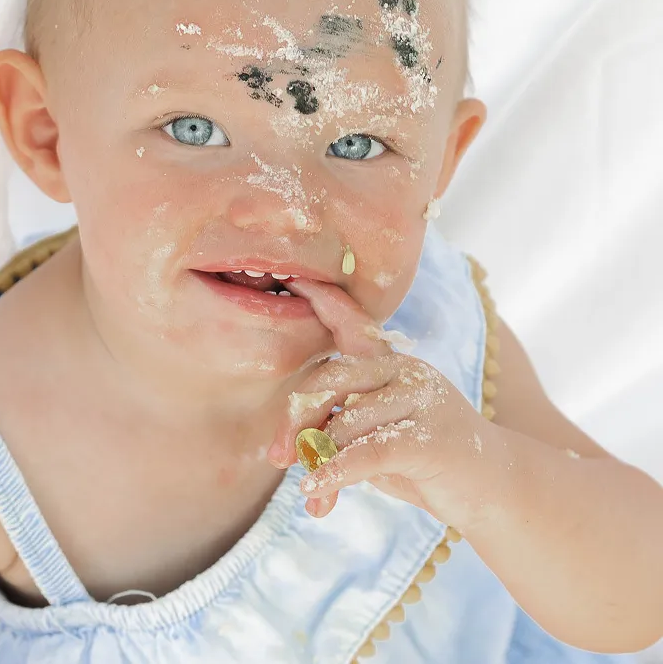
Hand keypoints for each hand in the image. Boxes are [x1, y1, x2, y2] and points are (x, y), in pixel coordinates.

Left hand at [267, 277, 491, 521]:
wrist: (496, 488)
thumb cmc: (426, 459)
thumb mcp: (380, 435)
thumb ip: (342, 428)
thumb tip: (290, 448)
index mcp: (392, 362)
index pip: (352, 326)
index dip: (325, 303)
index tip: (296, 282)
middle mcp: (406, 371)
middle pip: (331, 378)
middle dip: (297, 418)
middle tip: (277, 456)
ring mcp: (422, 400)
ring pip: (346, 422)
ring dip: (320, 461)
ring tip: (312, 492)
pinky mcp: (430, 438)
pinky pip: (367, 452)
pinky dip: (335, 472)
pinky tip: (315, 491)